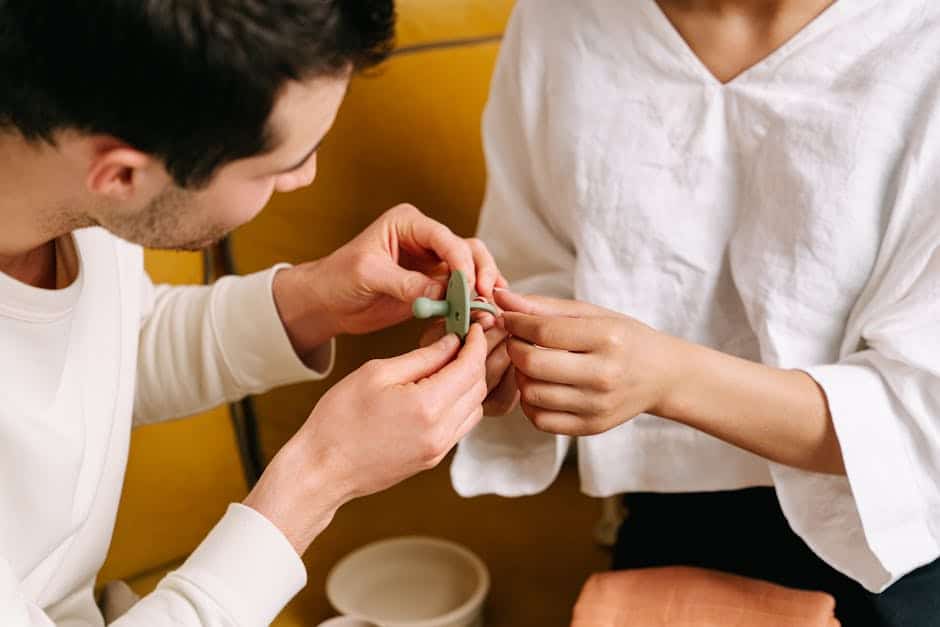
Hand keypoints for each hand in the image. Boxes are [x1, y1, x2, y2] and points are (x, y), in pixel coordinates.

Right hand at [244, 325, 487, 553]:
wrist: (322, 469)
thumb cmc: (339, 419)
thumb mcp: (377, 373)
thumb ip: (421, 357)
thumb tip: (452, 343)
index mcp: (427, 406)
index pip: (470, 367)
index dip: (476, 343)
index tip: (474, 328)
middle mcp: (440, 431)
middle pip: (478, 388)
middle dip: (476, 360)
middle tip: (464, 341)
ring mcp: (438, 449)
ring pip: (475, 408)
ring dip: (470, 384)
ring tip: (451, 364)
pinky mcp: (432, 459)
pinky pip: (461, 426)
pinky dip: (461, 404)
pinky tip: (441, 390)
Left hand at [273, 205, 505, 360]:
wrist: (326, 302)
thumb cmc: (338, 279)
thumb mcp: (369, 276)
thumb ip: (405, 283)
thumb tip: (441, 295)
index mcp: (408, 223)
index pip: (445, 237)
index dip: (462, 261)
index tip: (470, 286)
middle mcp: (425, 238)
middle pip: (467, 249)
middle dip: (480, 271)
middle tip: (485, 296)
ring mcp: (432, 263)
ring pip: (471, 269)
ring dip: (481, 288)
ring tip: (489, 308)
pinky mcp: (434, 286)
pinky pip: (460, 292)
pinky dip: (471, 303)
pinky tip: (481, 315)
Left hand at [495, 290, 681, 435]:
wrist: (661, 375)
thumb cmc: (623, 338)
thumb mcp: (591, 314)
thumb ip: (544, 307)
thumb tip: (501, 298)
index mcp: (607, 338)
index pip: (543, 331)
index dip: (516, 322)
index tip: (509, 318)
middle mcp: (604, 375)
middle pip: (532, 365)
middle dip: (514, 349)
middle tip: (518, 341)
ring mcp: (597, 405)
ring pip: (532, 394)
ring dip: (520, 376)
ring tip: (531, 364)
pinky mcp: (591, 427)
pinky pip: (541, 420)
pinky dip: (530, 403)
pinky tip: (540, 387)